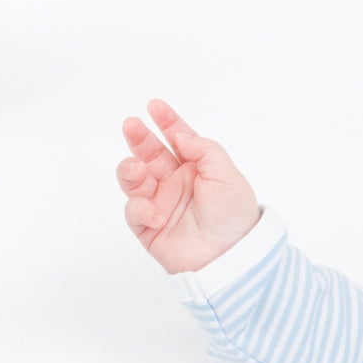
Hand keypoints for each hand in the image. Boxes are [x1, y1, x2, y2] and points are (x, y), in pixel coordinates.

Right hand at [115, 98, 261, 274]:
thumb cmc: (234, 215)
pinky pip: (134, 210)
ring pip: (133, 179)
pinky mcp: (149, 227)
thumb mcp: (227, 174)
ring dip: (129, 170)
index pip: (177, 139)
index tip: (154, 105)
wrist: (232, 256)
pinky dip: (141, 208)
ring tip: (137, 170)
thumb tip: (180, 135)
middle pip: (149, 154)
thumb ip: (203, 149)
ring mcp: (160, 203)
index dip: (166, 121)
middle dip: (139, 139)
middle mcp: (176, 183)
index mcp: (197, 169)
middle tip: (131, 126)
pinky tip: (157, 214)